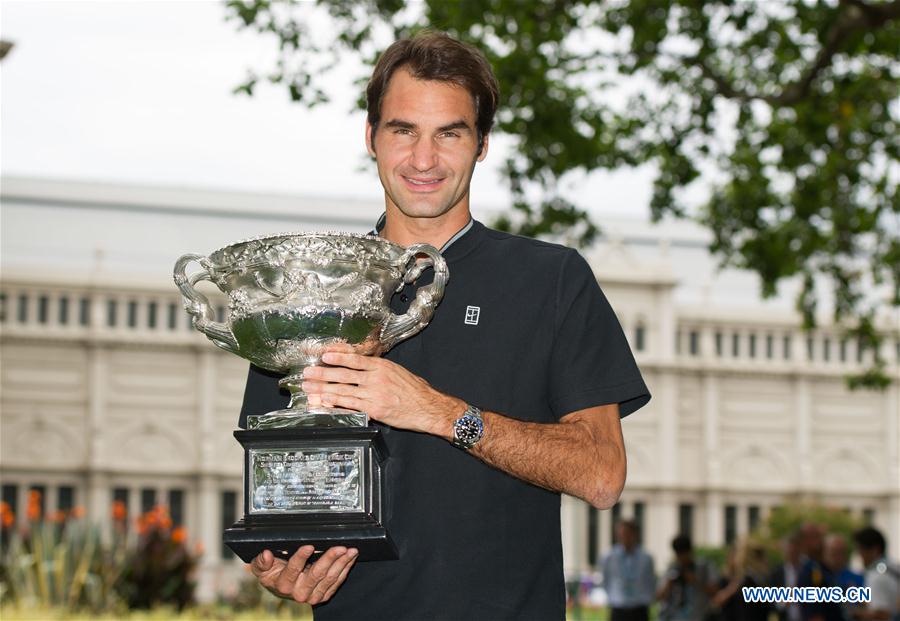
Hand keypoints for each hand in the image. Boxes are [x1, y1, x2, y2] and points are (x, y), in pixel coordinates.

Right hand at [250, 545, 357, 604]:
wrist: (281, 588)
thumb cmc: (273, 574)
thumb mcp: (261, 568)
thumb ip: (261, 562)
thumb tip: (266, 554)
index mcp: (284, 584)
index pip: (294, 569)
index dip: (301, 557)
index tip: (309, 546)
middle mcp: (299, 592)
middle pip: (317, 574)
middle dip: (330, 559)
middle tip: (340, 547)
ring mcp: (313, 596)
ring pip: (330, 578)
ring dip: (342, 563)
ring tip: (350, 551)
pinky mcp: (323, 596)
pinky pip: (337, 582)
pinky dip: (345, 569)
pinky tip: (349, 559)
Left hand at [302, 350, 462, 436]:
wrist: (429, 407)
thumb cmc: (417, 391)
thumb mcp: (398, 371)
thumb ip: (379, 369)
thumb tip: (361, 367)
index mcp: (382, 366)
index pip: (355, 359)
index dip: (337, 357)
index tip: (323, 355)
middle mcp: (376, 379)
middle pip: (344, 374)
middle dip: (322, 373)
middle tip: (307, 373)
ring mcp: (374, 395)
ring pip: (343, 390)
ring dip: (323, 389)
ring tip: (309, 388)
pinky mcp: (374, 410)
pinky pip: (350, 406)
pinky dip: (335, 404)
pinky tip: (324, 402)